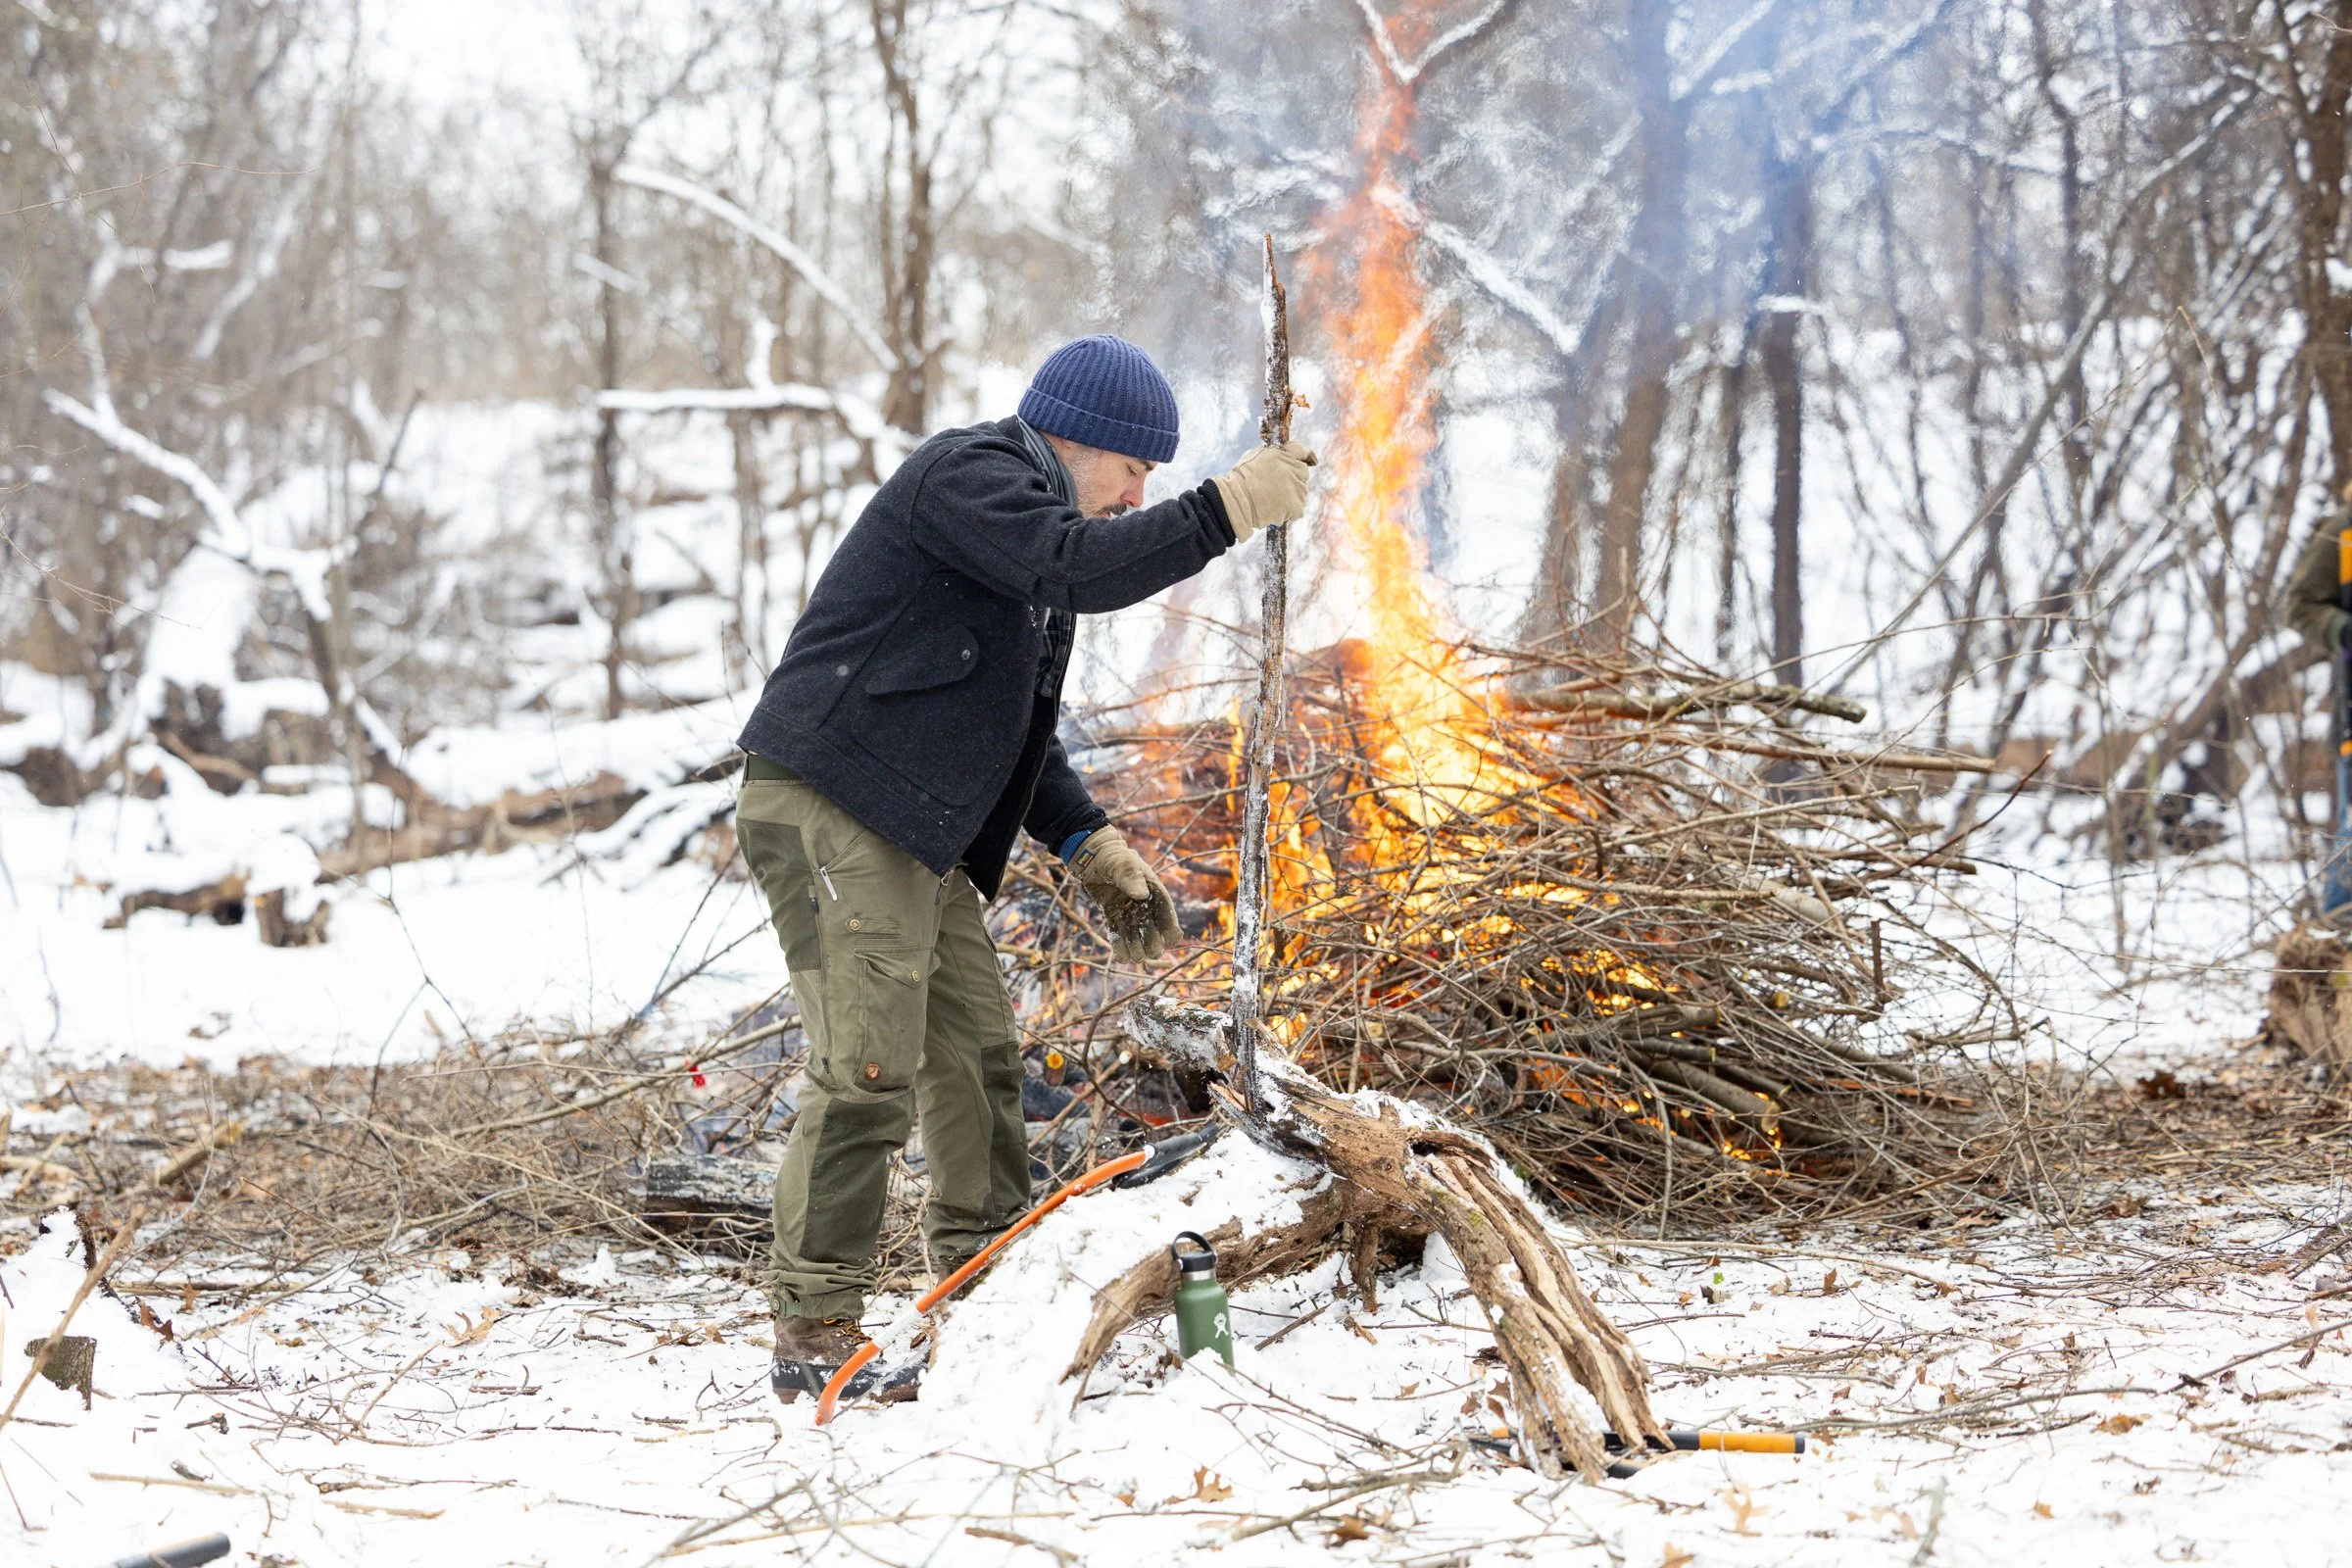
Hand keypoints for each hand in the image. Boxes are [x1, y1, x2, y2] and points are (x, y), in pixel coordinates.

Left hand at [1067, 826, 1181, 960]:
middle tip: (1142, 949)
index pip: (1170, 920)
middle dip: (1152, 946)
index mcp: (1155, 895)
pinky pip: (1121, 941)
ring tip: (1130, 955)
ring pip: (1138, 943)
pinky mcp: (1114, 920)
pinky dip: (1122, 951)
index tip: (1165, 939)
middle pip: (1156, 938)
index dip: (1170, 933)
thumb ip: (1131, 878)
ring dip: (1136, 952)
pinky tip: (1122, 956)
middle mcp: (1145, 909)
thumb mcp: (1121, 864)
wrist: (1091, 858)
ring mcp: (1129, 916)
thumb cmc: (1111, 857)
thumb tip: (1142, 895)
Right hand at [1212, 440, 1316, 544]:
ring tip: (1272, 499)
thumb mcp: (1257, 454)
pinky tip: (1274, 509)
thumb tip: (1287, 453)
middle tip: (1276, 486)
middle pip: (1303, 475)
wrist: (1237, 499)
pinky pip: (1297, 510)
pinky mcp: (1296, 508)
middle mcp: (1295, 471)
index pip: (1304, 453)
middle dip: (1294, 479)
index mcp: (1286, 456)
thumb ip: (1276, 452)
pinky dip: (1288, 512)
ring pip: (1301, 493)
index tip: (1310, 460)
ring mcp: (1297, 491)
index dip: (1305, 457)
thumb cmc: (1242, 477)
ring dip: (1291, 496)